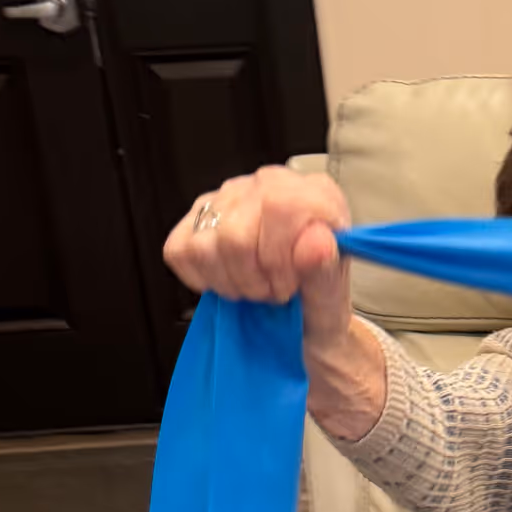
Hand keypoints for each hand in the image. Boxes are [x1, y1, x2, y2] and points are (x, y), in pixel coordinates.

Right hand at [163, 167, 385, 440]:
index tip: (290, 285)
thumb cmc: (318, 307)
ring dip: (230, 283)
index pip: (280, 207)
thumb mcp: (331, 302)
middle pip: (236, 234)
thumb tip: (317, 243)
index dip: (279, 259)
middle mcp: (270, 184)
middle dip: (254, 279)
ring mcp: (229, 198)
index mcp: (315, 194)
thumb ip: (327, 272)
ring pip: (205, 246)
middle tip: (274, 293)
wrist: (302, 327)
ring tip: (255, 289)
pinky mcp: (196, 221)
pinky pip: (181, 251)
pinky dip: (204, 280)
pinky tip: (231, 282)